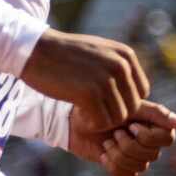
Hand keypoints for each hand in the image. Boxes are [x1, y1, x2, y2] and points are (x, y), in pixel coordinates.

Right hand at [20, 29, 148, 129]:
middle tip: (92, 112)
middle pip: (132, 106)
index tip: (103, 103)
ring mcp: (105, 79)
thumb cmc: (62, 54)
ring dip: (102, 122)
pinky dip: (91, 125)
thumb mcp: (98, 52)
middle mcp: (120, 66)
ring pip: (119, 117)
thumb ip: (116, 67)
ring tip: (84, 114)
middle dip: (114, 114)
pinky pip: (102, 122)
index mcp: (125, 55)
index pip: (141, 91)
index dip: (124, 102)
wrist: (33, 50)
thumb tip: (133, 91)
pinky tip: (78, 115)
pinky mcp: (89, 93)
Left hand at [69, 100, 175, 175]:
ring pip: (139, 166)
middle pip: (152, 155)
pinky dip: (112, 165)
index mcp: (156, 126)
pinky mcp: (124, 168)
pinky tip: (104, 154)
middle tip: (114, 133)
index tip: (130, 125)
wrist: (76, 123)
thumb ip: (156, 113)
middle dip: (128, 145)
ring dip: (118, 154)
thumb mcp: (129, 107)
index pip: (167, 140)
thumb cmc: (103, 108)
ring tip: (107, 142)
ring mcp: (138, 157)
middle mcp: (151, 144)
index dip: (147, 136)